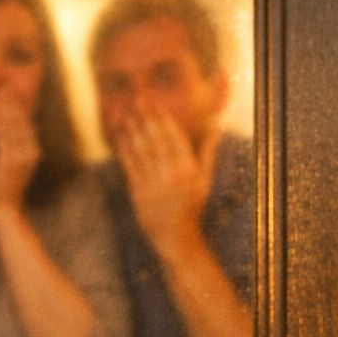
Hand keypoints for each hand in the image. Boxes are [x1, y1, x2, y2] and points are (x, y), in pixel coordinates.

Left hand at [0, 100, 39, 211]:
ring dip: (7, 107)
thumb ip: (13, 145)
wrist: (5, 208)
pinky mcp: (12, 162)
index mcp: (32, 150)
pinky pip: (6, 137)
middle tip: (2, 84)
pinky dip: (0, 123)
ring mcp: (22, 156)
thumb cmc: (4, 185)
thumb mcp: (12, 162)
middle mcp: (30, 151)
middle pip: (22, 119)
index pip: (25, 121)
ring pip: (15, 125)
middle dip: (11, 100)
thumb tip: (11, 126)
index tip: (6, 89)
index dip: (16, 104)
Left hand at [115, 111, 219, 260]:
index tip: (156, 104)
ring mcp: (153, 184)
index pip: (174, 138)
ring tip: (127, 113)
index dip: (163, 119)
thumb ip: (208, 154)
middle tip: (138, 99)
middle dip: (147, 118)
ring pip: (141, 151)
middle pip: (156, 140)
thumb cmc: (192, 207)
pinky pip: (130, 166)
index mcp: (188, 170)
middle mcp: (171, 175)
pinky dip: (125, 150)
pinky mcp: (138, 193)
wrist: (175, 237)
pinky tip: (121, 137)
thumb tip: (216, 129)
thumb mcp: (205, 181)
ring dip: (133, 129)